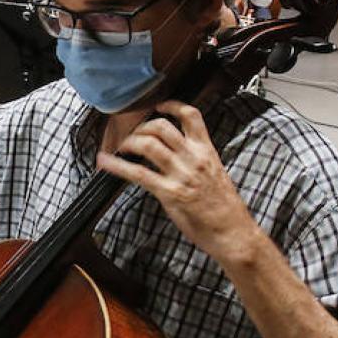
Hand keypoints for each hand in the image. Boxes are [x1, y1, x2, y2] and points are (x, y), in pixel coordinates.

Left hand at [94, 101, 264, 266]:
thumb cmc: (225, 208)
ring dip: (130, 142)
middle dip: (142, 127)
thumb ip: (197, 162)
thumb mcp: (215, 175)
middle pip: (162, 127)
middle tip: (133, 135)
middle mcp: (194, 158)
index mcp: (207, 151)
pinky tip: (105, 162)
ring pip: (149, 145)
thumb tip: (175, 157)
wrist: (233, 231)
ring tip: (122, 147)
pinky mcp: (170, 193)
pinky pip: (138, 174)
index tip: (158, 106)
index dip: (172, 106)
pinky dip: (117, 165)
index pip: (191, 116)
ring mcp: (181, 174)